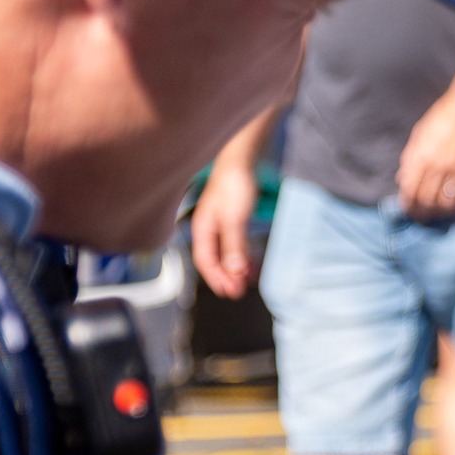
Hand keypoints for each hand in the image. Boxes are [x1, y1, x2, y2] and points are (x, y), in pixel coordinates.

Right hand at [190, 163, 260, 299]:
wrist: (241, 162)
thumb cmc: (234, 185)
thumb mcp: (235, 219)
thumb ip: (234, 245)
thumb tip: (234, 270)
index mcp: (202, 229)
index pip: (205, 261)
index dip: (216, 278)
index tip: (229, 292)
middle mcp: (208, 229)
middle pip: (214, 260)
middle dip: (225, 277)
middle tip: (238, 292)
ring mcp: (220, 224)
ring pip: (225, 253)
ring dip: (235, 269)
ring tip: (246, 282)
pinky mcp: (232, 220)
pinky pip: (235, 244)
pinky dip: (242, 256)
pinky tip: (251, 264)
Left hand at [396, 91, 454, 220]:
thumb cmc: (446, 116)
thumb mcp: (421, 133)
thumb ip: (411, 157)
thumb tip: (403, 180)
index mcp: (422, 154)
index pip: (410, 190)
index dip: (408, 205)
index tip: (408, 211)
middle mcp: (440, 164)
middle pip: (428, 200)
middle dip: (424, 214)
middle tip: (424, 218)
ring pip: (448, 203)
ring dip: (443, 213)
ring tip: (440, 215)